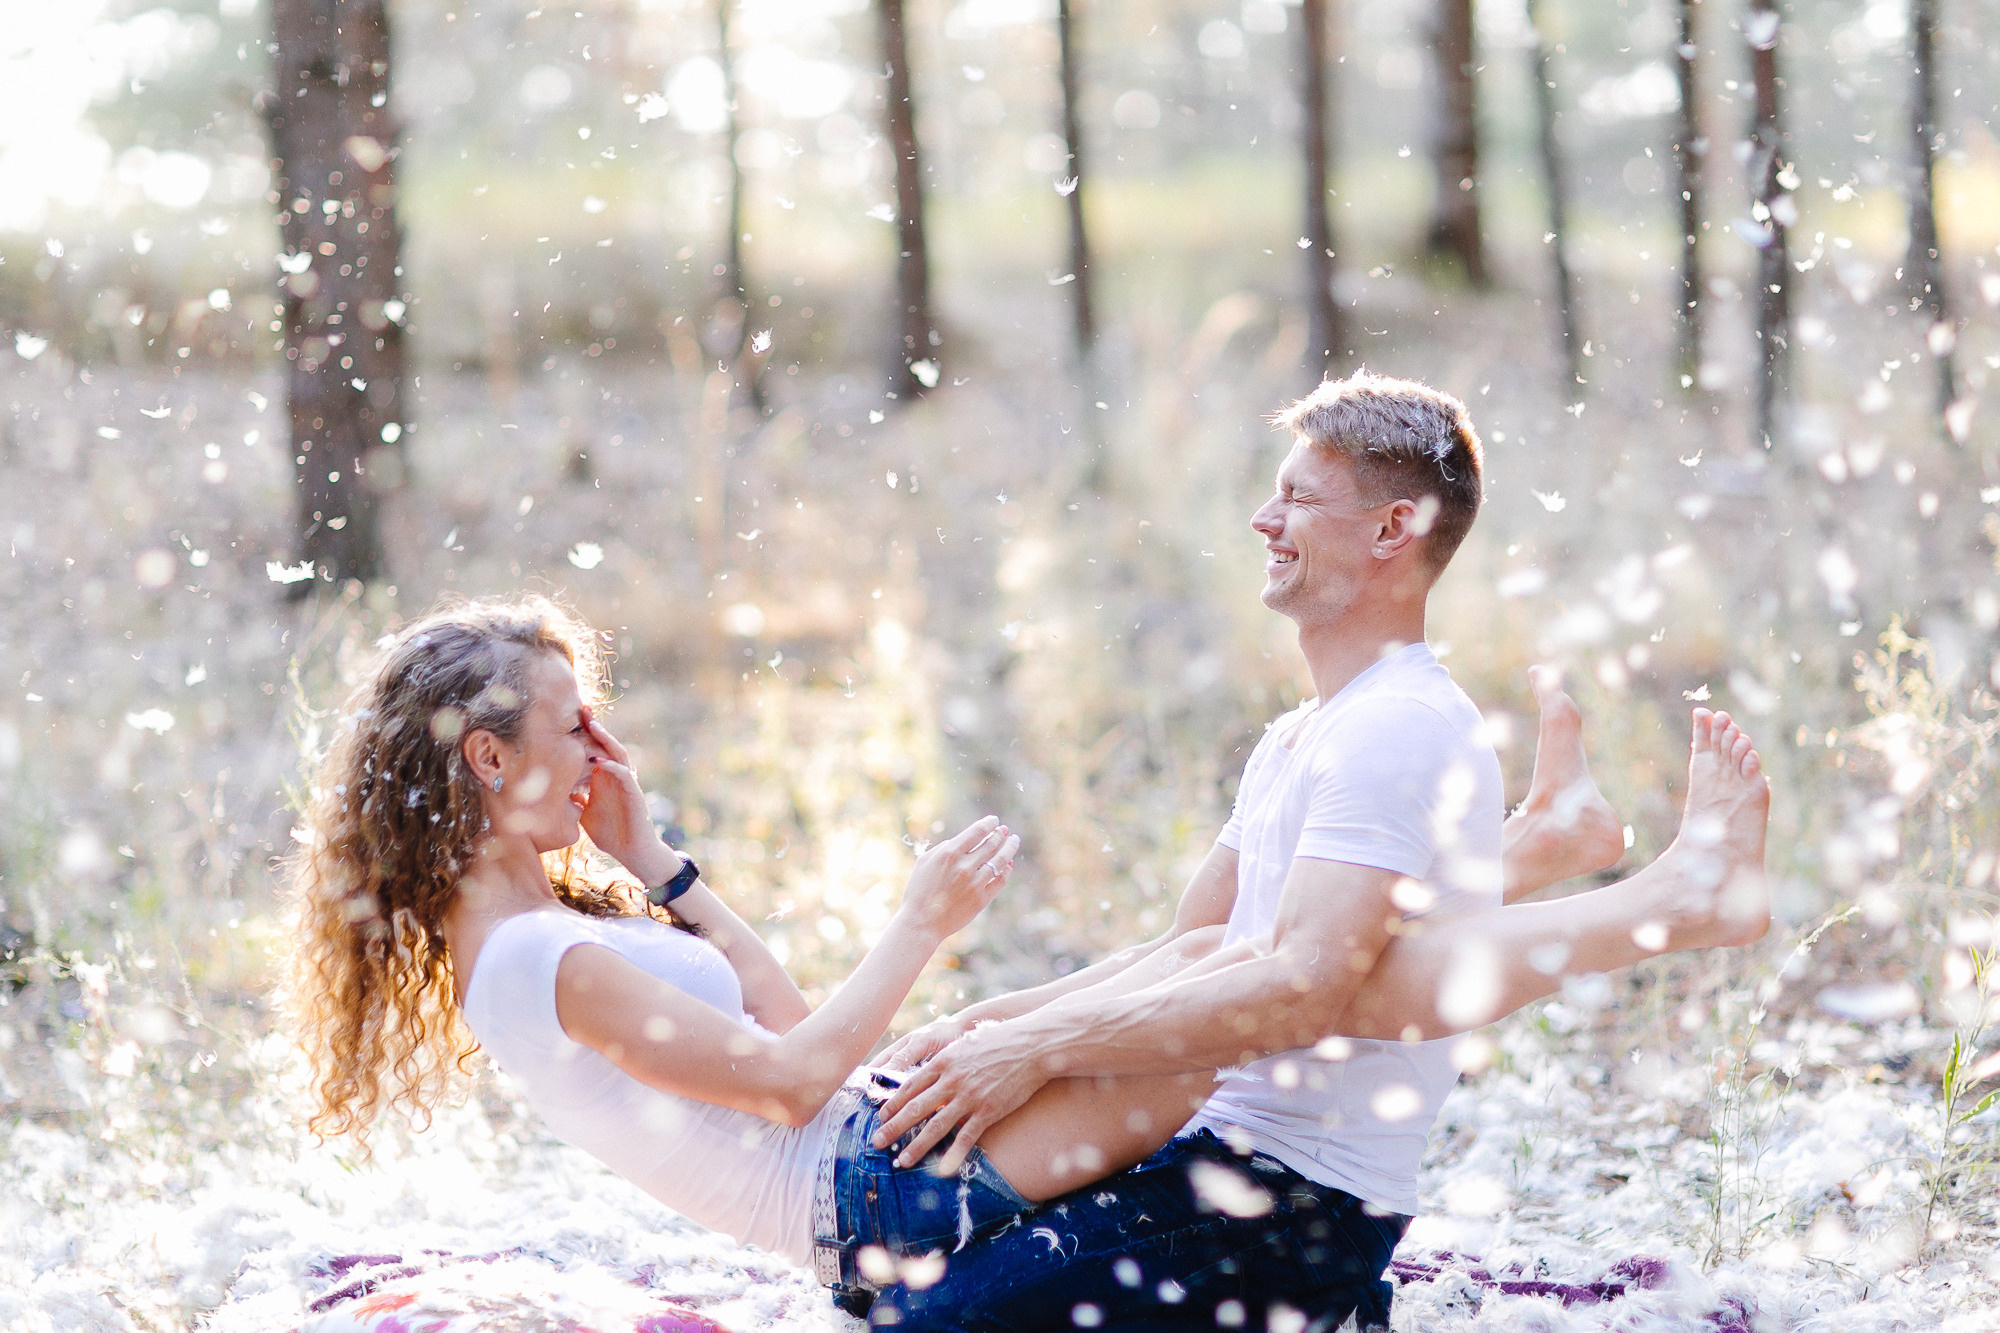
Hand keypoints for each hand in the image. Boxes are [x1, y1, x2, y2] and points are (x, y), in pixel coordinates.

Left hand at [578, 711, 677, 882]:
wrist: (632, 852)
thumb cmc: (610, 834)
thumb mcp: (583, 813)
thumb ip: (573, 799)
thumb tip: (552, 790)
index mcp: (603, 778)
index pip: (594, 750)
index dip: (584, 735)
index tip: (567, 719)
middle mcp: (615, 776)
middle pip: (606, 745)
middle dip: (595, 728)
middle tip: (583, 709)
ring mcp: (626, 783)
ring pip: (618, 755)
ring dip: (606, 740)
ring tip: (594, 726)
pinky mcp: (635, 794)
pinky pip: (625, 776)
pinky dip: (613, 768)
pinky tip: (600, 762)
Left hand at [870, 1018, 1055, 1173]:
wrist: (1032, 1046)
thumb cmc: (999, 1041)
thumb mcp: (966, 1044)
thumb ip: (947, 1061)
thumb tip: (931, 1075)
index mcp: (944, 1061)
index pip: (910, 1086)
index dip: (893, 1103)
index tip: (881, 1115)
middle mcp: (952, 1080)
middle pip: (915, 1108)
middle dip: (893, 1127)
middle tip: (876, 1142)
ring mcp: (970, 1097)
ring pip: (936, 1126)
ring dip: (916, 1146)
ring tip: (901, 1160)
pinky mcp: (988, 1111)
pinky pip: (967, 1137)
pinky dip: (953, 1155)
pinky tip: (942, 1169)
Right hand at [895, 817, 1018, 942]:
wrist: (921, 922)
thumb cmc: (919, 891)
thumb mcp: (925, 862)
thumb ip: (943, 848)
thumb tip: (961, 840)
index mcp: (949, 854)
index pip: (977, 832)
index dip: (989, 823)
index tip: (994, 820)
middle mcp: (965, 867)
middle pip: (991, 844)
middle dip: (1000, 834)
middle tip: (1005, 830)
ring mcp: (975, 884)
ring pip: (1000, 860)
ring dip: (1009, 848)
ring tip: (1013, 841)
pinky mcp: (982, 899)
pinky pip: (1001, 880)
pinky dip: (1007, 870)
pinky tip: (1009, 864)